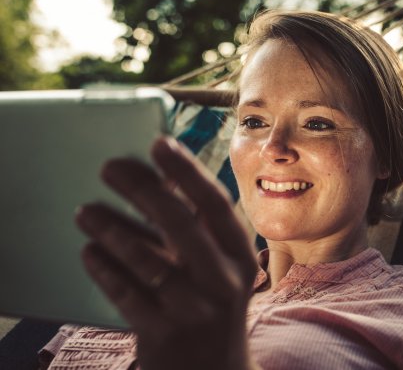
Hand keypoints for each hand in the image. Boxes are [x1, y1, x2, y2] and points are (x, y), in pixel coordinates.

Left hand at [76, 136, 257, 369]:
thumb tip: (159, 179)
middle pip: (180, 224)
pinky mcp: (164, 334)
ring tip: (86, 211)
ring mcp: (195, 310)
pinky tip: (89, 250)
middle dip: (142, 190)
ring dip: (112, 229)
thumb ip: (198, 230)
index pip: (216, 204)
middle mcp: (224, 281)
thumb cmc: (211, 306)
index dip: (188, 171)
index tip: (160, 142)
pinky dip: (104, 268)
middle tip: (110, 168)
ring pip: (148, 260)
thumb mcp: (219, 268)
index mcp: (241, 256)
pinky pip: (127, 294)